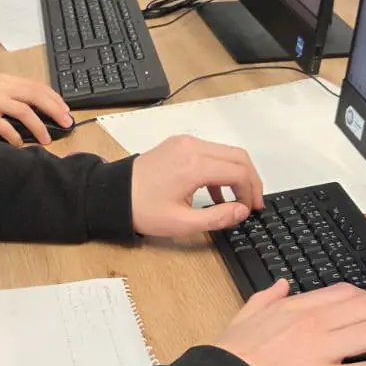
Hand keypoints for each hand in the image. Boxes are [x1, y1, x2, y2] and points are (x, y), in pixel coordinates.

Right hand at [0, 73, 73, 144]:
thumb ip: (12, 99)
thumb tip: (38, 114)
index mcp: (5, 80)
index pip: (37, 86)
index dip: (54, 98)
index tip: (66, 111)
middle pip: (35, 95)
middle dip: (54, 110)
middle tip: (66, 123)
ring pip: (24, 110)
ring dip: (39, 126)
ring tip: (46, 139)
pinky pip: (4, 126)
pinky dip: (15, 136)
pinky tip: (19, 144)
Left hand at [130, 136, 263, 237]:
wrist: (112, 194)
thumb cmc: (142, 210)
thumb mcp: (181, 223)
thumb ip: (217, 217)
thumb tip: (242, 211)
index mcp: (194, 165)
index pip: (239, 172)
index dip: (252, 191)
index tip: (253, 209)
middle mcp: (192, 147)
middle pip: (238, 156)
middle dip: (251, 180)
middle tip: (253, 202)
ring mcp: (185, 142)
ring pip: (226, 152)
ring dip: (236, 173)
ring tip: (237, 200)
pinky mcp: (178, 144)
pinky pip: (210, 152)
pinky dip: (220, 168)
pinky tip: (215, 192)